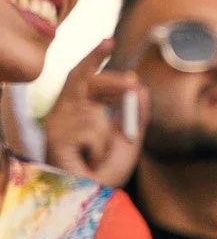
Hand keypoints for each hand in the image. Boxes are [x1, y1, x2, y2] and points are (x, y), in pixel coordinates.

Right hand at [43, 39, 147, 186]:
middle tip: (130, 82)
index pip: (86, 75)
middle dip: (108, 79)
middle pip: (83, 80)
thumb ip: (136, 114)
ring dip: (105, 134)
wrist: (94, 197)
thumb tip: (140, 87)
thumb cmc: (106, 172)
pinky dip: (98, 147)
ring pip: (91, 110)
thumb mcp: (129, 139)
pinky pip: (90, 130)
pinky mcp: (55, 137)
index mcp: (82, 108)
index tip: (110, 41)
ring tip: (98, 155)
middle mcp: (66, 111)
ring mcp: (58, 123)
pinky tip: (88, 161)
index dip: (96, 57)